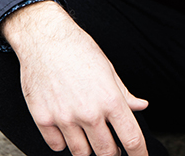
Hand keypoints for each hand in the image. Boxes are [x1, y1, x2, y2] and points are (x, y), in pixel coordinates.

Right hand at [1, 1, 148, 155]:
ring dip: (88, 149)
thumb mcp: (108, 68)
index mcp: (110, 99)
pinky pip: (56, 146)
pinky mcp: (43, 119)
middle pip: (107, 152)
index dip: (140, 153)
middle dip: (113, 154)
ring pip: (81, 153)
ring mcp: (65, 118)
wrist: (45, 39)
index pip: (132, 138)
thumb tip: (141, 106)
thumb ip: (124, 93)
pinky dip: (63, 142)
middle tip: (113, 148)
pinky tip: (67, 129)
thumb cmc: (78, 49)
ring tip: (90, 137)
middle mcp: (89, 113)